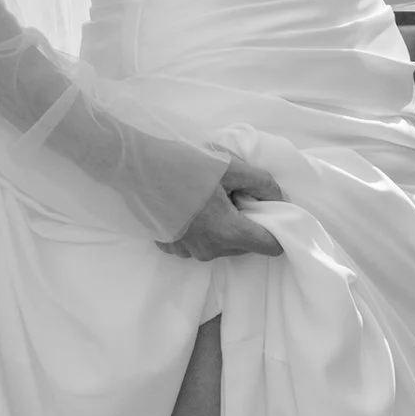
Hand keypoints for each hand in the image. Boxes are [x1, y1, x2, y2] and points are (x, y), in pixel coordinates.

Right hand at [167, 157, 286, 260]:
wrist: (133, 165)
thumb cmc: (183, 163)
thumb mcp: (231, 166)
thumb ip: (263, 184)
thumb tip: (280, 200)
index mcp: (228, 233)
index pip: (271, 247)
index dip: (278, 228)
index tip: (270, 209)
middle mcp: (209, 250)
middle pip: (246, 245)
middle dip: (248, 223)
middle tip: (234, 193)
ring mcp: (187, 252)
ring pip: (223, 245)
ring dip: (225, 226)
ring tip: (210, 197)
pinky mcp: (170, 247)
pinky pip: (199, 243)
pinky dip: (203, 228)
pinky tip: (191, 205)